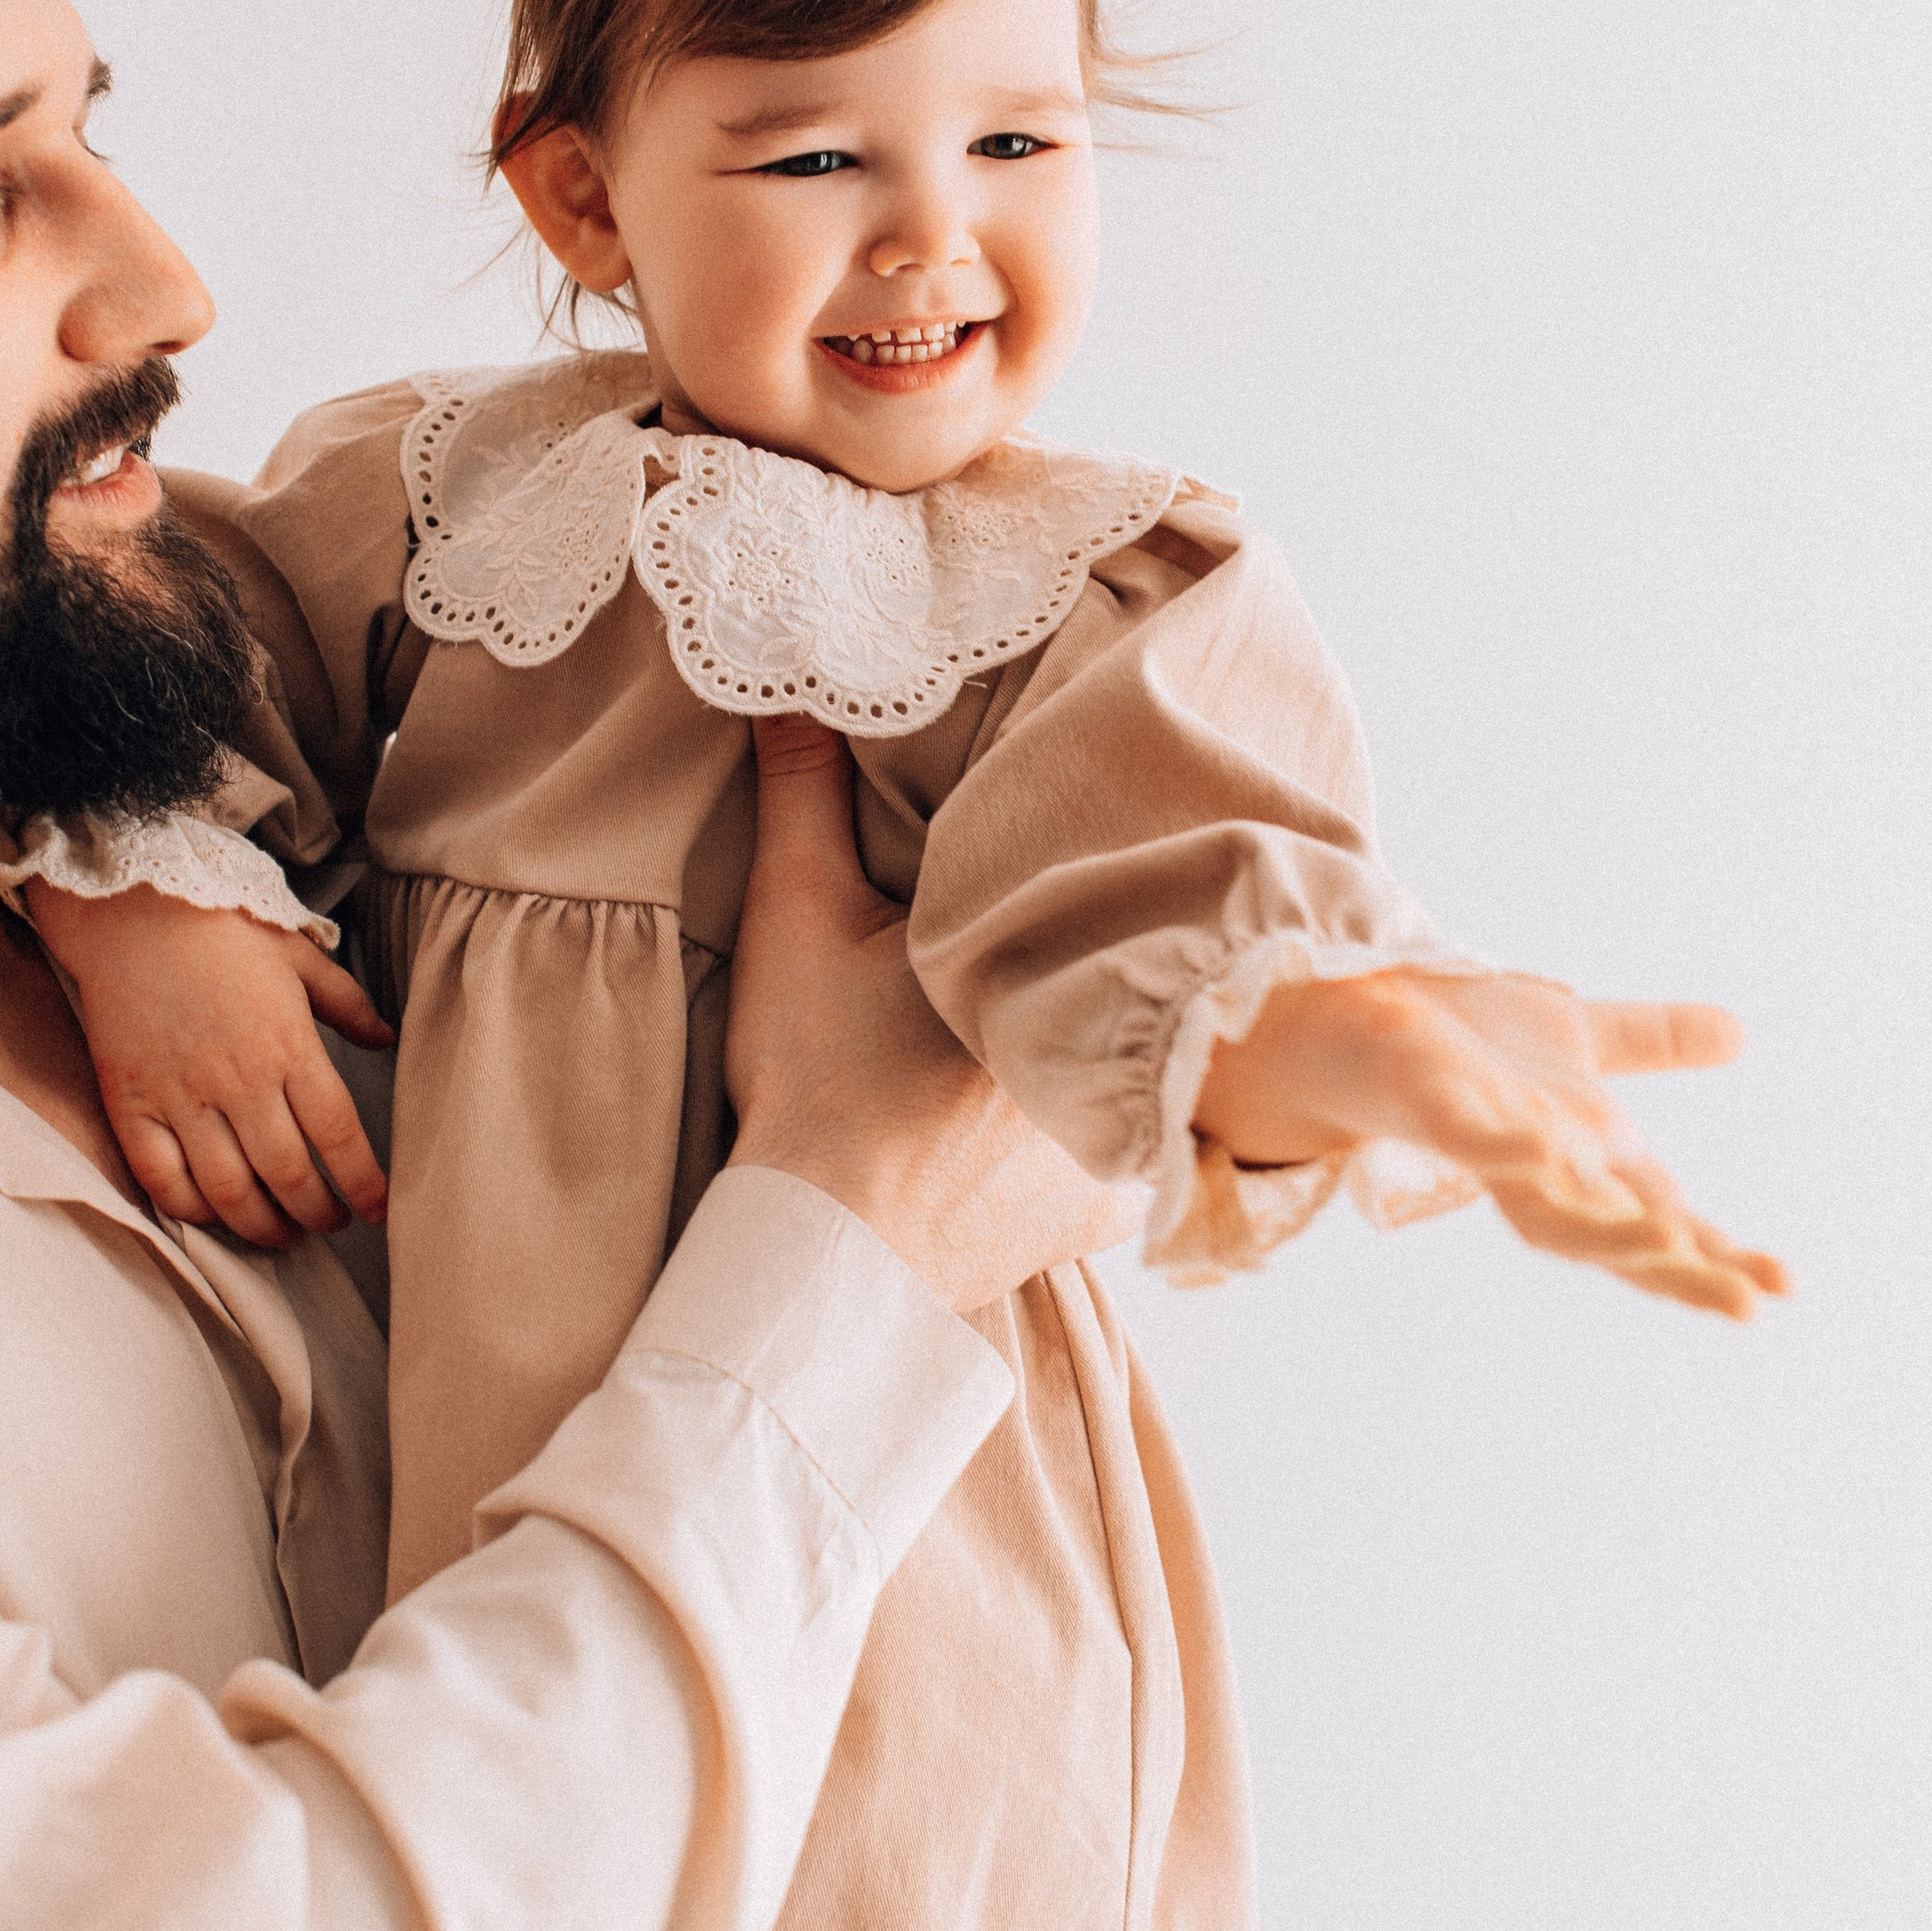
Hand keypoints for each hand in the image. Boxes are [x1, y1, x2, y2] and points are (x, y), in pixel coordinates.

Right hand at [24, 880, 391, 1247]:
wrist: (129, 909)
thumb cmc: (220, 927)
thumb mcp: (297, 955)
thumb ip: (347, 1004)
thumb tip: (385, 1038)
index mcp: (287, 1045)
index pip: (338, 1136)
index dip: (364, 1184)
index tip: (379, 1209)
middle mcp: (238, 1080)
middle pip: (289, 1176)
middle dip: (317, 1214)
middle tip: (330, 1223)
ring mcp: (181, 1096)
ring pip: (229, 1191)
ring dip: (262, 1226)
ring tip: (283, 1233)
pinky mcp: (131, 1104)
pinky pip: (162, 1179)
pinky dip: (192, 1210)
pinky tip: (216, 1213)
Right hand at [725, 720, 1139, 1316]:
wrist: (823, 1243)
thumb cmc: (819, 1079)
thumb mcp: (798, 916)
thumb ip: (803, 796)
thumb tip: (796, 687)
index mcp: (1047, 954)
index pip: (1100, 882)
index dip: (1087, 857)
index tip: (1073, 843)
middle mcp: (1106, 1044)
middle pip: (1124, 968)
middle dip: (1101, 947)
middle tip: (1071, 927)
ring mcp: (1114, 1134)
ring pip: (1136, 1062)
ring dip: (1110, 1042)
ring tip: (1080, 1018)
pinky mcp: (1097, 1210)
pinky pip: (1127, 1156)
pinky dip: (1101, 1138)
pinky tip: (1071, 1117)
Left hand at [1194, 967, 1787, 1318]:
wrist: (1360, 1015)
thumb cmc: (1465, 1043)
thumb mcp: (1577, 1035)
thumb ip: (1653, 1039)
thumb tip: (1738, 1031)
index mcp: (1583, 1158)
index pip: (1661, 1218)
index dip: (1719, 1254)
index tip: (1787, 1287)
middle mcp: (1539, 1167)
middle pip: (1616, 1235)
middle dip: (1681, 1269)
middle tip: (1749, 1303)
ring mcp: (1486, 1143)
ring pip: (1549, 1206)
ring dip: (1607, 1227)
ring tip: (1673, 1241)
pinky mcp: (1435, 1110)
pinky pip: (1472, 1140)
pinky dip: (1507, 1150)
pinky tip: (1544, 1153)